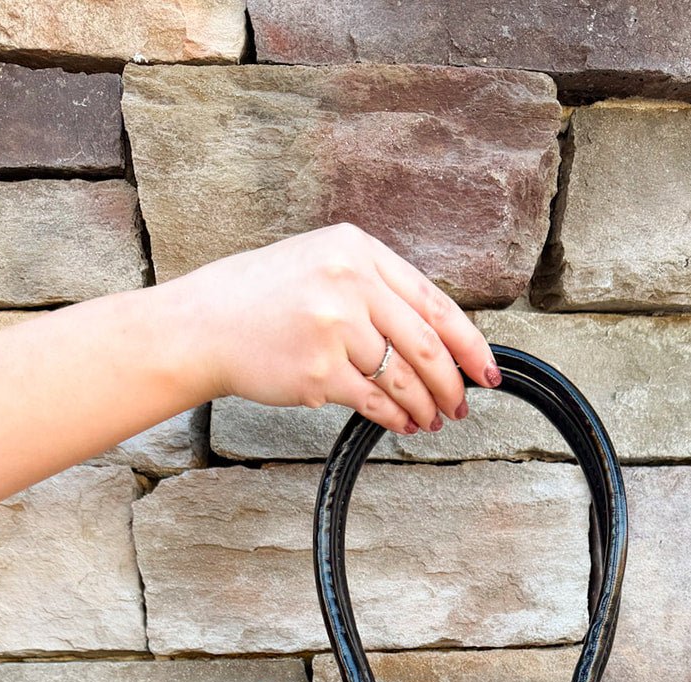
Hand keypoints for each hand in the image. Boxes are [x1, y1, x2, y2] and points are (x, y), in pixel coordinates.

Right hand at [161, 222, 502, 433]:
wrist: (204, 325)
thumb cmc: (262, 299)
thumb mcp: (321, 264)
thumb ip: (374, 288)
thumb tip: (433, 334)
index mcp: (356, 250)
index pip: (433, 301)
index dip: (468, 342)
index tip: (487, 369)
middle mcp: (348, 283)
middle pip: (425, 344)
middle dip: (451, 383)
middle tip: (461, 404)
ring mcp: (333, 328)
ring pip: (403, 377)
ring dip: (425, 405)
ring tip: (433, 419)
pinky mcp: (318, 372)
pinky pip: (374, 402)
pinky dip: (395, 418)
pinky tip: (403, 424)